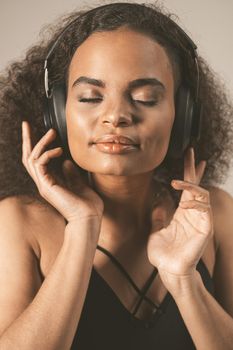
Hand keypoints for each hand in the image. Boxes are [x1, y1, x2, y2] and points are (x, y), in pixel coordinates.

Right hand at [21, 121, 103, 224]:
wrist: (89, 218)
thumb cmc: (87, 205)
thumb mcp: (80, 184)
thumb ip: (72, 174)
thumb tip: (67, 162)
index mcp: (51, 182)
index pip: (38, 161)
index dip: (35, 145)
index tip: (36, 131)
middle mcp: (44, 183)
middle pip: (28, 158)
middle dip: (27, 140)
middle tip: (26, 124)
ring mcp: (43, 185)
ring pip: (31, 158)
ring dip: (40, 143)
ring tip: (51, 132)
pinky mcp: (46, 186)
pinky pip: (40, 164)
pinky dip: (47, 154)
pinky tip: (59, 150)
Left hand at [147, 147, 212, 291]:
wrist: (169, 270)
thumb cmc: (163, 254)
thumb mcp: (156, 231)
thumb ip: (158, 216)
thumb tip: (158, 201)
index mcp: (181, 213)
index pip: (186, 189)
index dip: (187, 173)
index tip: (187, 157)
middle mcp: (192, 213)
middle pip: (196, 185)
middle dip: (193, 168)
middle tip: (190, 152)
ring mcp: (199, 219)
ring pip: (202, 193)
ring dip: (190, 184)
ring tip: (178, 182)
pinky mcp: (205, 227)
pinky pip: (205, 208)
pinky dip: (196, 201)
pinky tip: (185, 202)